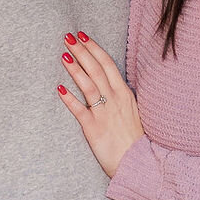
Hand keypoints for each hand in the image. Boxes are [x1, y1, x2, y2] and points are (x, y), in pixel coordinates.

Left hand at [58, 30, 145, 179]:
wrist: (139, 163)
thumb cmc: (135, 139)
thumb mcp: (133, 111)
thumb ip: (120, 97)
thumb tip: (109, 84)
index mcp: (124, 93)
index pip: (108, 64)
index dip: (94, 49)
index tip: (83, 36)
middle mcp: (114, 99)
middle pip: (96, 69)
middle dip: (82, 51)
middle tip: (68, 37)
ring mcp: (104, 113)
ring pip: (88, 85)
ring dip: (75, 69)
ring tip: (63, 55)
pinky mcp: (94, 129)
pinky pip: (80, 111)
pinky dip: (69, 99)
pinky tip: (59, 89)